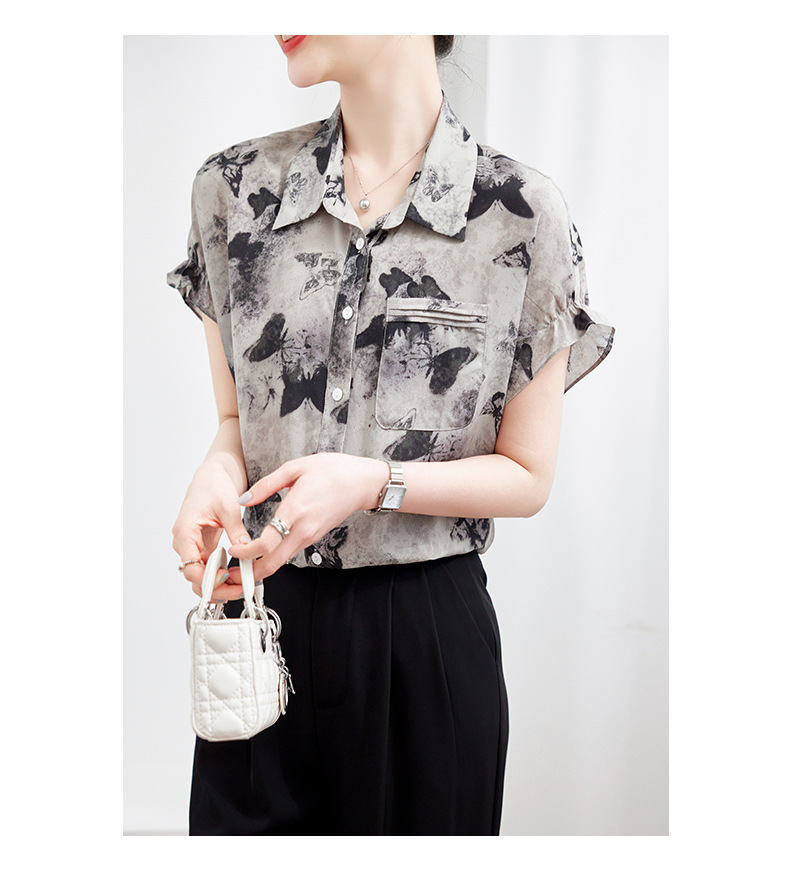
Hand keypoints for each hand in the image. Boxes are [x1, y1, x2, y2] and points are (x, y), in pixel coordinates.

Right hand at [171, 461, 250, 600]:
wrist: (212, 476)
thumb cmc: (213, 485)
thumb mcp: (228, 507)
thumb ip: (236, 530)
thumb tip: (245, 549)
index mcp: (185, 532)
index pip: (190, 567)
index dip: (208, 578)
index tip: (227, 579)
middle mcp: (185, 543)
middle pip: (195, 577)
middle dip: (217, 588)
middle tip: (240, 589)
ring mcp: (194, 547)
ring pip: (202, 577)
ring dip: (220, 585)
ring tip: (242, 586)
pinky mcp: (204, 548)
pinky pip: (210, 569)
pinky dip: (222, 576)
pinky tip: (238, 577)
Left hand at [224, 453, 387, 580]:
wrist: (362, 483)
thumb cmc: (334, 471)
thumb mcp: (295, 467)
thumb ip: (266, 485)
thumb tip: (244, 499)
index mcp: (295, 510)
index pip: (266, 543)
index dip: (245, 552)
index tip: (232, 550)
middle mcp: (303, 529)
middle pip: (272, 563)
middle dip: (250, 573)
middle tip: (232, 574)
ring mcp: (310, 536)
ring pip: (281, 562)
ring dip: (260, 567)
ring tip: (242, 564)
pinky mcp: (313, 538)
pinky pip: (289, 553)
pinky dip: (273, 557)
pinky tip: (262, 551)